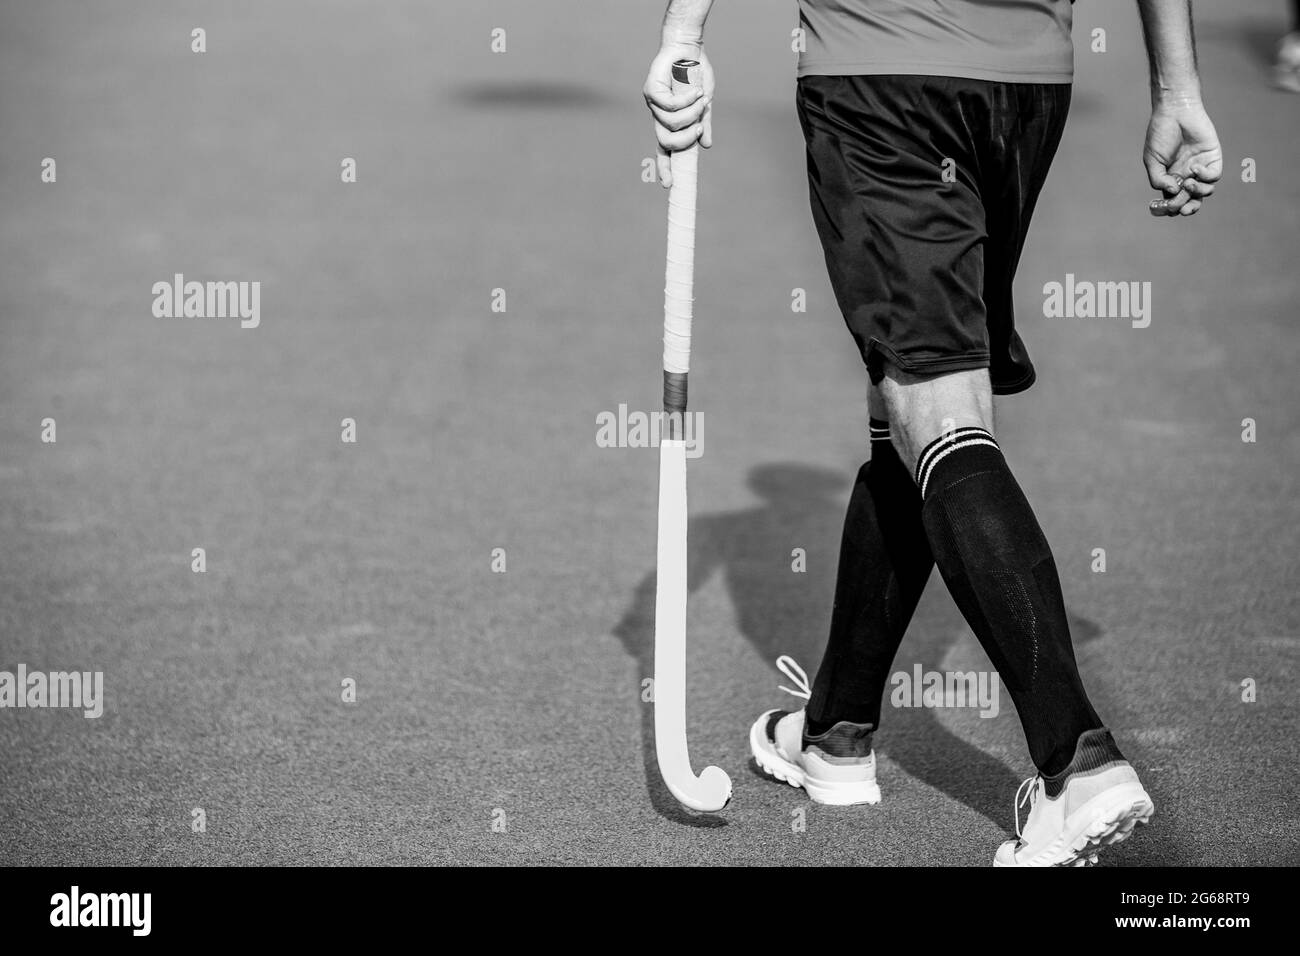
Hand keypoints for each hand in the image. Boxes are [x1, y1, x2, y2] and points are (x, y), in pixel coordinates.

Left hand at [643, 44, 713, 187]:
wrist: (690, 48)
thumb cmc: (696, 74)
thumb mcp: (704, 104)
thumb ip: (703, 124)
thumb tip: (706, 146)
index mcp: (669, 122)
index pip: (664, 149)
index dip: (664, 167)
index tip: (668, 185)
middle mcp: (658, 115)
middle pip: (665, 142)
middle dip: (684, 140)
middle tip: (698, 128)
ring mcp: (652, 103)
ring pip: (669, 124)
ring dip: (690, 114)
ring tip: (701, 98)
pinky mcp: (651, 89)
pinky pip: (669, 106)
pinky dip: (686, 100)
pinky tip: (696, 90)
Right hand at [1143, 98, 1222, 217]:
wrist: (1175, 112)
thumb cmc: (1160, 134)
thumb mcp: (1152, 160)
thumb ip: (1158, 179)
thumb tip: (1172, 192)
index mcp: (1171, 178)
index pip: (1173, 200)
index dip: (1170, 208)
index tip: (1164, 207)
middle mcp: (1186, 175)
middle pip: (1191, 201)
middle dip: (1185, 207)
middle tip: (1179, 205)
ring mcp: (1201, 167)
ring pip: (1205, 192)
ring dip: (1196, 193)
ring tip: (1187, 183)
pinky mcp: (1213, 158)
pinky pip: (1214, 176)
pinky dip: (1205, 177)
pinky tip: (1194, 168)